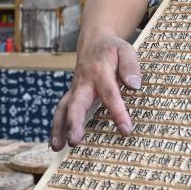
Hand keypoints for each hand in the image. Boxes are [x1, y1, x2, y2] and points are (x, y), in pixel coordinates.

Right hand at [51, 35, 140, 149]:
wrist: (94, 42)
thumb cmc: (112, 49)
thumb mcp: (126, 50)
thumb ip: (130, 66)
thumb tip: (134, 85)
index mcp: (99, 71)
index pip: (110, 94)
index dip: (118, 113)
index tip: (126, 130)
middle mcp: (84, 82)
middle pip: (77, 103)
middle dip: (74, 122)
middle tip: (74, 141)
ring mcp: (75, 89)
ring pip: (63, 108)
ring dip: (59, 128)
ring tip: (57, 147)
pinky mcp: (71, 95)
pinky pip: (61, 111)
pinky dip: (56, 127)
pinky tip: (56, 143)